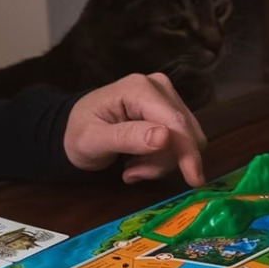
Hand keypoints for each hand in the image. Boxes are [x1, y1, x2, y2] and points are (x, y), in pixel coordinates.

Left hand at [65, 72, 206, 184]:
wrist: (73, 128)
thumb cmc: (78, 134)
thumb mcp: (93, 141)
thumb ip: (128, 138)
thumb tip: (165, 136)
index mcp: (139, 89)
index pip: (175, 122)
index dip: (188, 153)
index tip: (194, 181)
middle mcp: (159, 86)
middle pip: (184, 132)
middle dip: (163, 160)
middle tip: (132, 172)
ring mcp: (167, 95)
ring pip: (186, 139)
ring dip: (160, 162)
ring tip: (131, 166)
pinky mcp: (170, 108)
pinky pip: (180, 141)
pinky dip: (161, 157)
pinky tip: (139, 159)